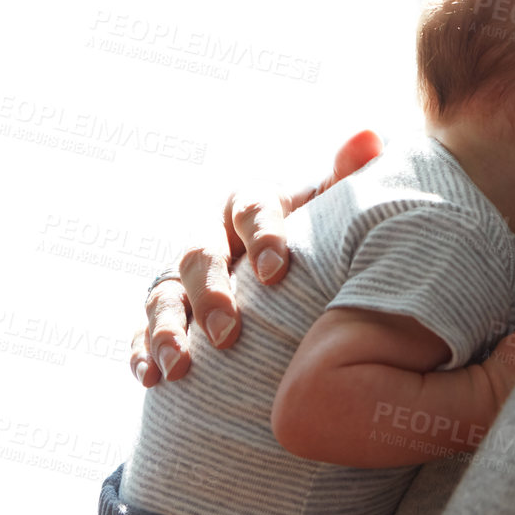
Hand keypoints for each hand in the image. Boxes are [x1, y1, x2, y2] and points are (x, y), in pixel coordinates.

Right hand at [129, 129, 383, 386]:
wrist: (291, 277)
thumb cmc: (317, 237)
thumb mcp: (333, 207)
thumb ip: (347, 175)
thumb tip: (371, 135)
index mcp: (250, 203)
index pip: (249, 207)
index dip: (261, 235)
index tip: (277, 271)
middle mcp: (211, 235)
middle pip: (199, 254)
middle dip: (210, 293)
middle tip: (228, 334)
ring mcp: (182, 277)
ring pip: (163, 295)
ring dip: (166, 329)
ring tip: (179, 367)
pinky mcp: (167, 313)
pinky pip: (143, 331)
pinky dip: (143, 352)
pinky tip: (151, 379)